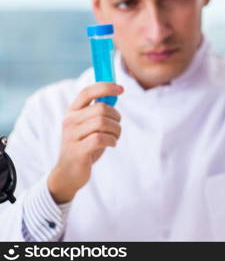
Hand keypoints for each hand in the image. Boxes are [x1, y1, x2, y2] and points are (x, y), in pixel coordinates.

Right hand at [48, 83, 123, 203]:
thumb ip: (97, 112)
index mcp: (72, 111)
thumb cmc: (84, 146)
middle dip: (116, 117)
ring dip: (116, 130)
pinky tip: (111, 144)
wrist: (68, 173)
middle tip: (117, 128)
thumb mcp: (88, 126)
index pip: (87, 91)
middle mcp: (69, 121)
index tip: (121, 88)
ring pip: (103, 123)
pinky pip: (101, 138)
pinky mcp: (78, 150)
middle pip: (101, 108)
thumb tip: (114, 93)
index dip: (105, 87)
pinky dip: (112, 141)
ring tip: (115, 137)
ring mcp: (72, 135)